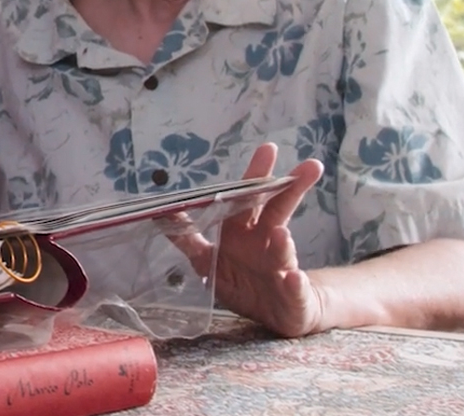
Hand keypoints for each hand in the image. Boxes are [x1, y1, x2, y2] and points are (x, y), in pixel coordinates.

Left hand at [175, 143, 328, 336]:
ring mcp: (281, 268)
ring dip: (282, 241)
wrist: (278, 314)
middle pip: (275, 211)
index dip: (255, 176)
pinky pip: (294, 290)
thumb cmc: (242, 281)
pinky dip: (294, 284)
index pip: (249, 199)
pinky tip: (294, 278)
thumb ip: (187, 238)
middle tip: (305, 164)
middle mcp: (265, 242)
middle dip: (286, 187)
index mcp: (244, 231)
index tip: (269, 149)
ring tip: (280, 234)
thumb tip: (158, 213)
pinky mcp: (294, 296)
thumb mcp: (207, 261)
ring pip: (283, 249)